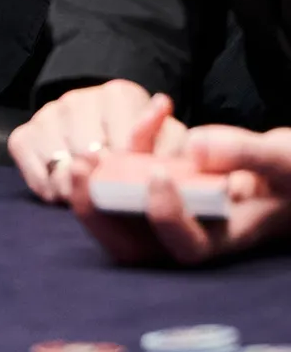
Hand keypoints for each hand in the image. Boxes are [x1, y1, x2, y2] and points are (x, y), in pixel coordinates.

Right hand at [8, 80, 189, 202]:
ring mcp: (48, 114)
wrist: (99, 130)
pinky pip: (33, 172)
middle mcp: (78, 98)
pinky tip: (63, 190)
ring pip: (60, 168)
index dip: (132, 172)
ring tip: (89, 193)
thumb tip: (161, 104)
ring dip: (75, 189)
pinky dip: (46, 187)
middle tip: (111, 194)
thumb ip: (167, 136)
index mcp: (119, 95)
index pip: (126, 142)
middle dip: (102, 183)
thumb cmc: (138, 144)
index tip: (136, 184)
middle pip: (90, 158)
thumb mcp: (165, 141)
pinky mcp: (23, 134)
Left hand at [66, 137, 290, 267]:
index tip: (159, 177)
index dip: (166, 219)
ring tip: (86, 155)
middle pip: (136, 242)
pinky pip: (142, 167)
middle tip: (81, 171)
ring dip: (99, 184)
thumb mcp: (282, 160)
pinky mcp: (171, 179)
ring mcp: (176, 206)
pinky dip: (140, 140)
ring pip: (125, 211)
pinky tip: (161, 105)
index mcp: (225, 236)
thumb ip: (244, 153)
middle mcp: (193, 228)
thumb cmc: (290, 174)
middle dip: (100, 214)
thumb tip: (194, 146)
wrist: (288, 171)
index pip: (187, 247)